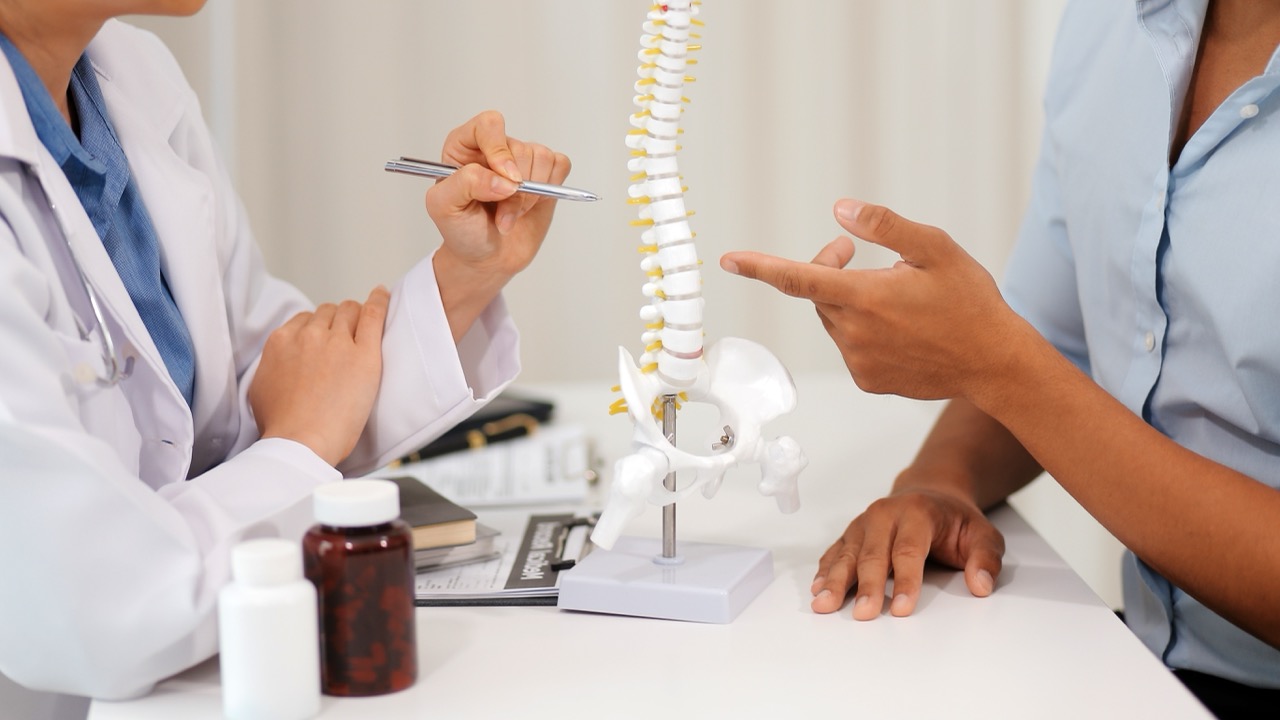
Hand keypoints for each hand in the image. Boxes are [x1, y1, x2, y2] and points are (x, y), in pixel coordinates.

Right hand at [249, 286, 389, 465]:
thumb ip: (271, 368)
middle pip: (329, 312)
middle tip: (348, 337)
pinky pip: (374, 314)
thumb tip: (280, 365)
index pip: (305, 319)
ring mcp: (337, 342)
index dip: (319, 328)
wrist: (301, 442)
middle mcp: (308, 336)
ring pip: (350, 310)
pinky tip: (383, 294)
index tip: (327, 338)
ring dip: (357, 316)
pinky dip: (380, 301)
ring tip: (365, 326)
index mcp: (281, 342)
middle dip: (339, 321)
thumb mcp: (260, 390)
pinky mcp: (364, 353)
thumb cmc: (282, 426)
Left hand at [425, 110, 571, 339]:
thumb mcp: (445, 208)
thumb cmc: (462, 231)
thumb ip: (466, 184)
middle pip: (520, 148)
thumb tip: (503, 180)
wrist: (486, 258)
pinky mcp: (544, 174)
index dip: (500, 150)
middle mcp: (493, 148)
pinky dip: (550, 190)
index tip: (505, 180)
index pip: (489, 125)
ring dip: (529, 196)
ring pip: (541, 158)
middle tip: (501, 213)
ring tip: (511, 214)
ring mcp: (521, 160)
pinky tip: (530, 206)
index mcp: (464, 147)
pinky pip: (560, 165)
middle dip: (515, 190)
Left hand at [720, 199, 1029, 403]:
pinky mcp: (867, 380)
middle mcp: (854, 333)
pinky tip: (901, 329)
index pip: (799, 279)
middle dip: (829, 270)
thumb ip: (886, 226)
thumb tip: (840, 211)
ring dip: (850, 302)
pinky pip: (850, 346)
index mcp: (866, 297)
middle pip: (818, 294)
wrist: (994, 363)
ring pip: (834, 320)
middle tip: (853, 252)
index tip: (730, 260)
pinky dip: (863, 331)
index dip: (761, 267)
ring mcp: (859, 361)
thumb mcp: (936, 248)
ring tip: (897, 299)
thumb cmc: (970, 301)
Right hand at [810, 488, 1004, 618]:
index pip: (909, 550)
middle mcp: (884, 515)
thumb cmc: (955, 519)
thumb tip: (981, 586)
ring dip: (835, 580)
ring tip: (823, 604)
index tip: (903, 610)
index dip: (907, 581)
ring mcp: (864, 523)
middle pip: (873, 554)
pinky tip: (818, 589)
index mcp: (917, 513)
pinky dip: (826, 571)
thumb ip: (985, 558)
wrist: (930, 492)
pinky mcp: (852, 533)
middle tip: (864, 615)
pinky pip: (836, 552)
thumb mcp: (983, 533)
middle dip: (868, 586)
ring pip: (848, 554)